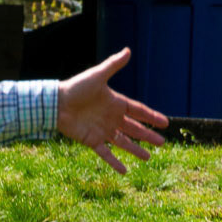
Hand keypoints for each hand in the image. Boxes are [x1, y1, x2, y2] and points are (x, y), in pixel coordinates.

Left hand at [57, 48, 168, 173]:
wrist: (56, 104)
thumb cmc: (75, 88)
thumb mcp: (97, 76)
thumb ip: (113, 65)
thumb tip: (128, 50)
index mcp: (115, 103)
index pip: (138, 111)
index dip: (151, 116)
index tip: (165, 122)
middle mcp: (111, 118)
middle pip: (134, 129)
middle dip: (148, 135)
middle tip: (162, 142)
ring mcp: (102, 130)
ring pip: (123, 143)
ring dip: (136, 150)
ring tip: (148, 157)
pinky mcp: (91, 141)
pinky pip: (106, 153)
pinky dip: (114, 162)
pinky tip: (124, 171)